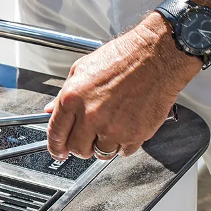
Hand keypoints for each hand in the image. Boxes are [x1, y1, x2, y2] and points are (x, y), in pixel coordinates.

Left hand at [45, 14, 201, 159]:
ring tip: (110, 128)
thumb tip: (52, 110)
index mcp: (73, 99)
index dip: (55, 146)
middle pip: (76, 149)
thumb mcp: (82, 69)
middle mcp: (91, 116)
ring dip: (102, 146)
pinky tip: (126, 127)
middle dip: (79, 146)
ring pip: (100, 153)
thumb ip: (64, 95)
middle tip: (86, 138)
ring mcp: (113, 128)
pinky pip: (124, 152)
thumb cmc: (124, 57)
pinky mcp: (135, 135)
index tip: (57, 151)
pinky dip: (123, 144)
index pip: (55, 134)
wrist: (157, 56)